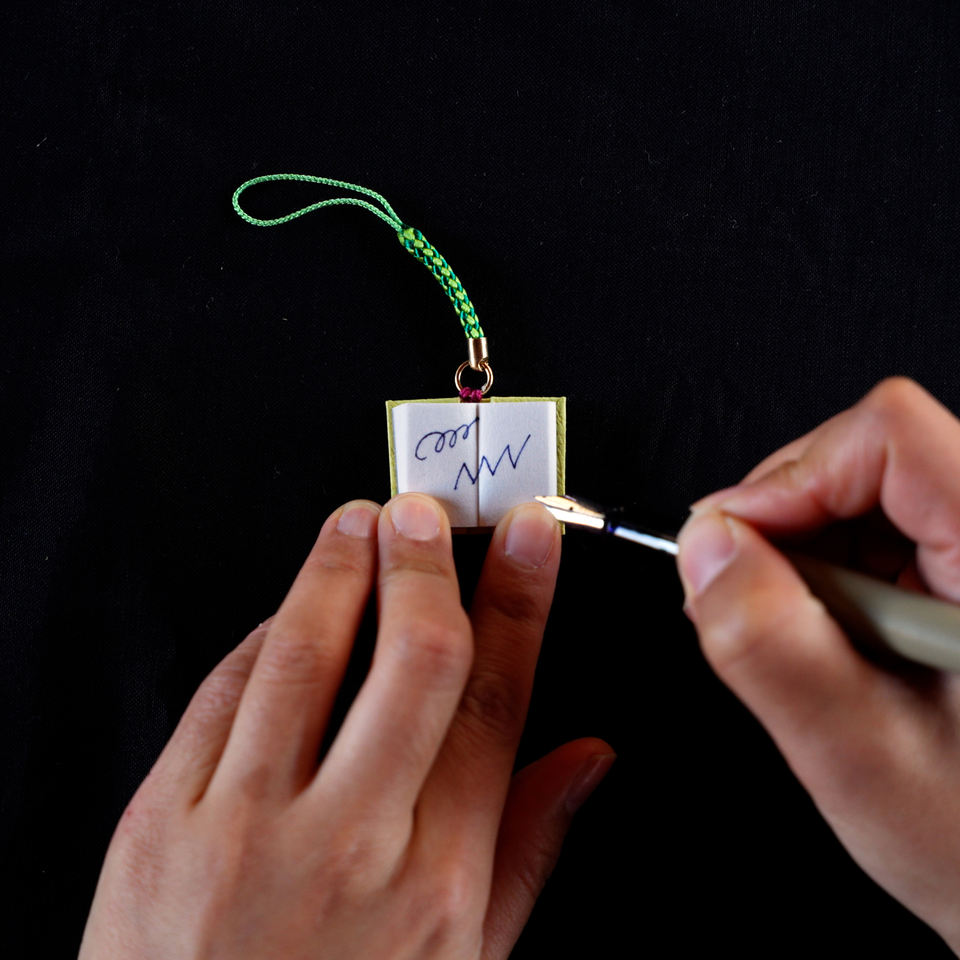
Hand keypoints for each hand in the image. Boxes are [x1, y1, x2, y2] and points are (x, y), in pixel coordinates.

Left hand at [79, 495, 613, 958]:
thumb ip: (527, 849)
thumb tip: (586, 756)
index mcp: (436, 876)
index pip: (495, 700)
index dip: (521, 601)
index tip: (529, 539)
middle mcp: (349, 839)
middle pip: (411, 657)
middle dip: (427, 563)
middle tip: (428, 511)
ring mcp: (247, 825)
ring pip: (307, 651)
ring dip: (339, 567)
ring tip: (358, 523)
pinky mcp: (165, 819)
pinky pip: (222, 691)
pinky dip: (263, 632)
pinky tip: (287, 609)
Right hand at [676, 377, 959, 952]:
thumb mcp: (859, 757)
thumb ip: (773, 648)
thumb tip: (705, 547)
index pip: (892, 438)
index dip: (793, 475)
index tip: (732, 540)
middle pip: (871, 457)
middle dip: (785, 521)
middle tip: (746, 601)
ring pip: (866, 493)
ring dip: (803, 554)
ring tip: (800, 640)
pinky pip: (879, 533)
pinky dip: (827, 574)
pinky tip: (828, 636)